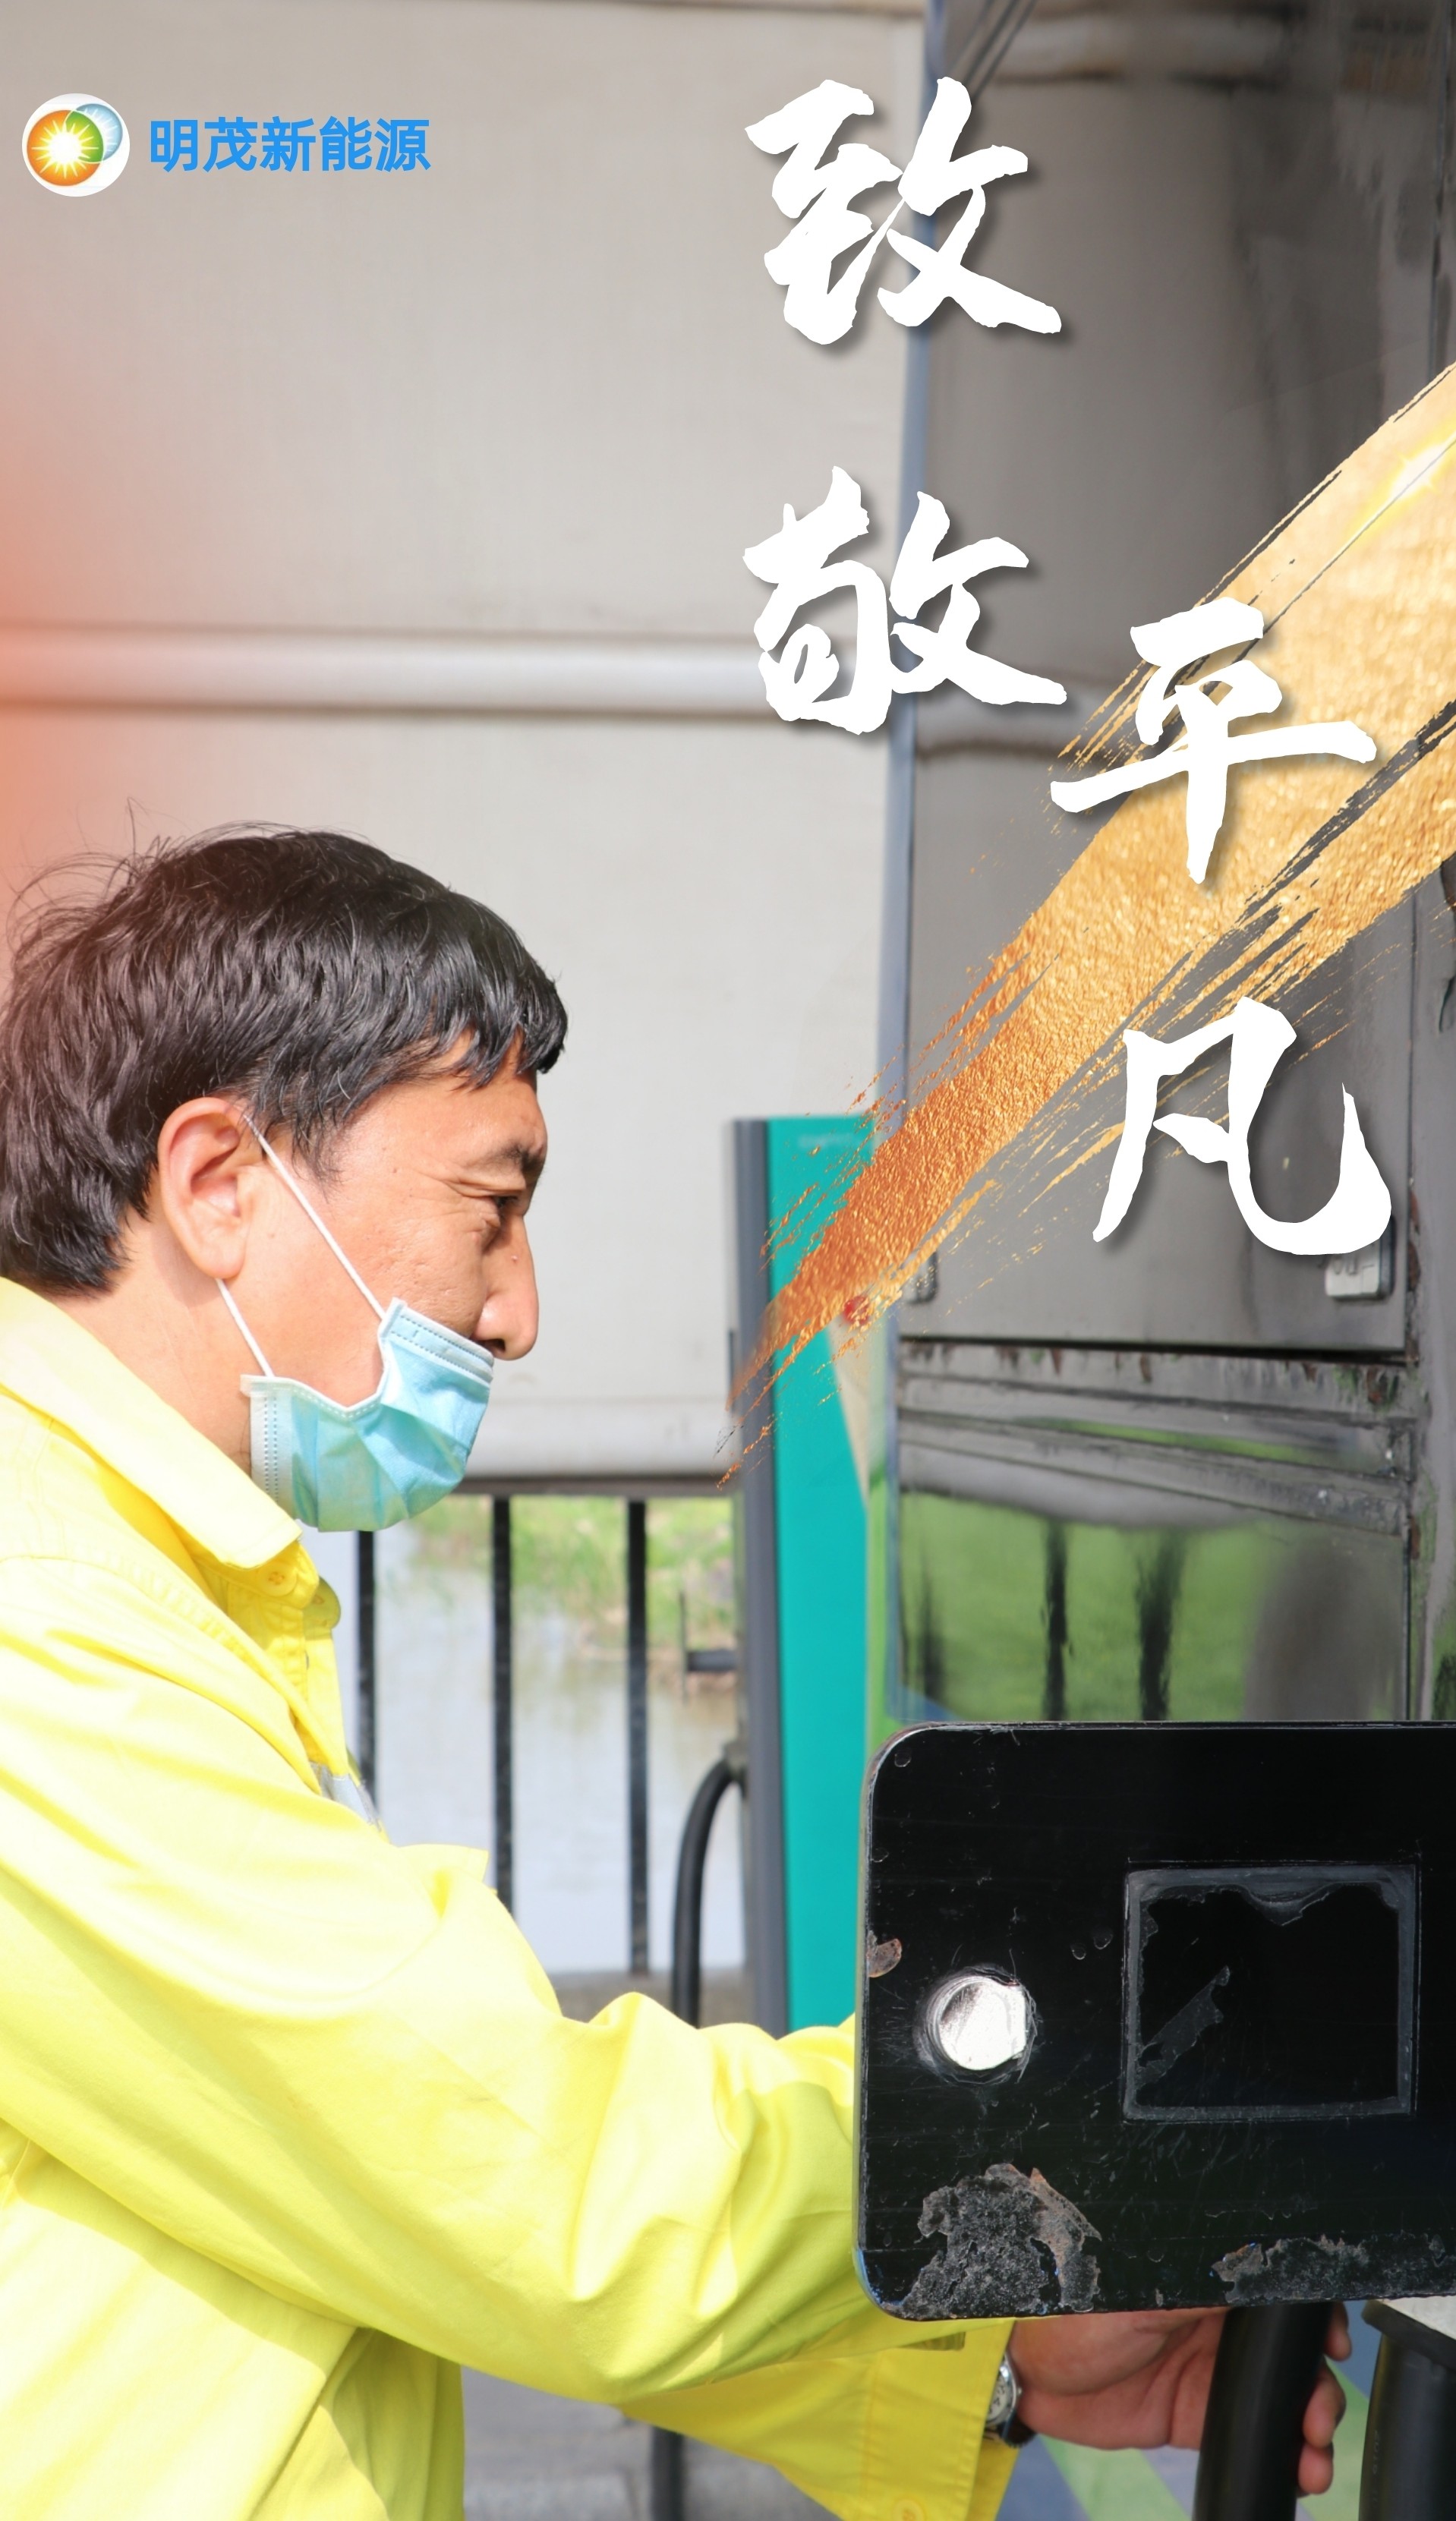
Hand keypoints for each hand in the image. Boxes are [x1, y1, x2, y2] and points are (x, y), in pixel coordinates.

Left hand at [1010, 2304, 1349, 2498]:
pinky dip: (1281, 2452)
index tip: (1330, 2344)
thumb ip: (1203, 2283)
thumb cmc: (1070, 2299)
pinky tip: (1298, 2467)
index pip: (1277, 2288)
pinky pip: (1250, 2432)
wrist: (1021, 2363)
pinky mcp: (1193, 2413)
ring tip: (1313, 2451)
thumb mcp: (1143, 2281)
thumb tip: (1261, 2270)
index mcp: (1206, 2271)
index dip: (1312, 2318)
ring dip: (1307, 2424)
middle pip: (1288, 2348)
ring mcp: (1208, 2366)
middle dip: (1314, 2383)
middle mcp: (1215, 2317)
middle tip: (1316, 2413)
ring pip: (1279, 2395)